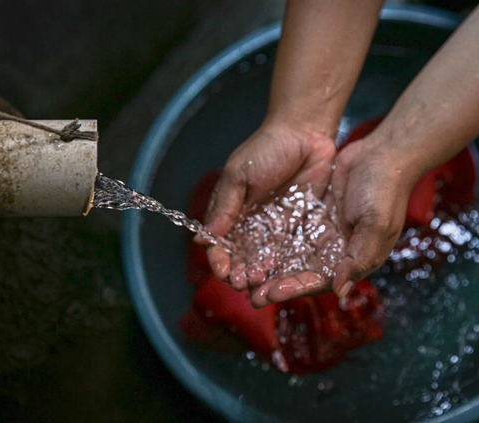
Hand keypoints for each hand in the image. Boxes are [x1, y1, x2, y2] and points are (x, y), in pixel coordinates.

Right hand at [201, 117, 336, 283]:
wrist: (305, 135)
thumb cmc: (266, 150)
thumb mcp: (239, 175)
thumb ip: (225, 206)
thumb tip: (205, 238)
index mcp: (231, 212)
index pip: (220, 242)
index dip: (219, 258)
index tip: (222, 271)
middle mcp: (251, 224)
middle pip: (241, 256)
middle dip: (239, 271)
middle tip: (243, 283)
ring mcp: (274, 228)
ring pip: (264, 258)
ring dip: (260, 273)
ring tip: (260, 284)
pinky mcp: (297, 228)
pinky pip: (289, 251)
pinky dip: (283, 265)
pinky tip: (281, 276)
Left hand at [250, 137, 416, 307]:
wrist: (381, 153)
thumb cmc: (384, 190)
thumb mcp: (376, 225)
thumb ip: (358, 258)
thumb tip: (339, 291)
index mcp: (351, 259)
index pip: (318, 281)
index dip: (294, 289)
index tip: (270, 293)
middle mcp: (334, 250)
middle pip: (300, 272)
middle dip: (276, 283)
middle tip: (249, 292)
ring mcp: (321, 232)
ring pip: (290, 254)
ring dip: (270, 266)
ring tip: (245, 274)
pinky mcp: (311, 215)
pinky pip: (289, 231)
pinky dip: (273, 240)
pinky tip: (253, 245)